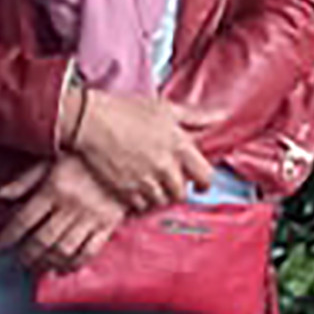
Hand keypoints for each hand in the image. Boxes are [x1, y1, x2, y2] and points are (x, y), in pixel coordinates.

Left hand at [0, 154, 125, 276]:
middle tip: (19, 261)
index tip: (0, 247)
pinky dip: (75, 264)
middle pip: (42, 240)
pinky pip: (89, 251)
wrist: (124, 159)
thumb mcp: (49, 162)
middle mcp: (71, 205)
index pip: (24, 220)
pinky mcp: (107, 225)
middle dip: (27, 256)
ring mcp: (90, 217)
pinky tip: (63, 269)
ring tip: (38, 267)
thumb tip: (1, 197)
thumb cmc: (82, 160)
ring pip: (64, 249)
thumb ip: (25, 180)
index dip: (8, 237)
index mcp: (54, 188)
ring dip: (47, 263)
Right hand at [71, 86, 214, 212]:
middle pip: (181, 193)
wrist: (90, 121)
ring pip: (161, 201)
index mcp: (179, 145)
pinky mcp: (125, 189)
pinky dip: (140, 201)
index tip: (199, 184)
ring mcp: (145, 180)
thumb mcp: (166, 108)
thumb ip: (196, 117)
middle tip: (169, 183)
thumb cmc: (128, 110)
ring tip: (151, 185)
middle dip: (177, 190)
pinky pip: (141, 205)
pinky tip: (136, 189)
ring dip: (159, 196)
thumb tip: (223, 115)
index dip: (204, 182)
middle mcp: (165, 166)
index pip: (205, 175)